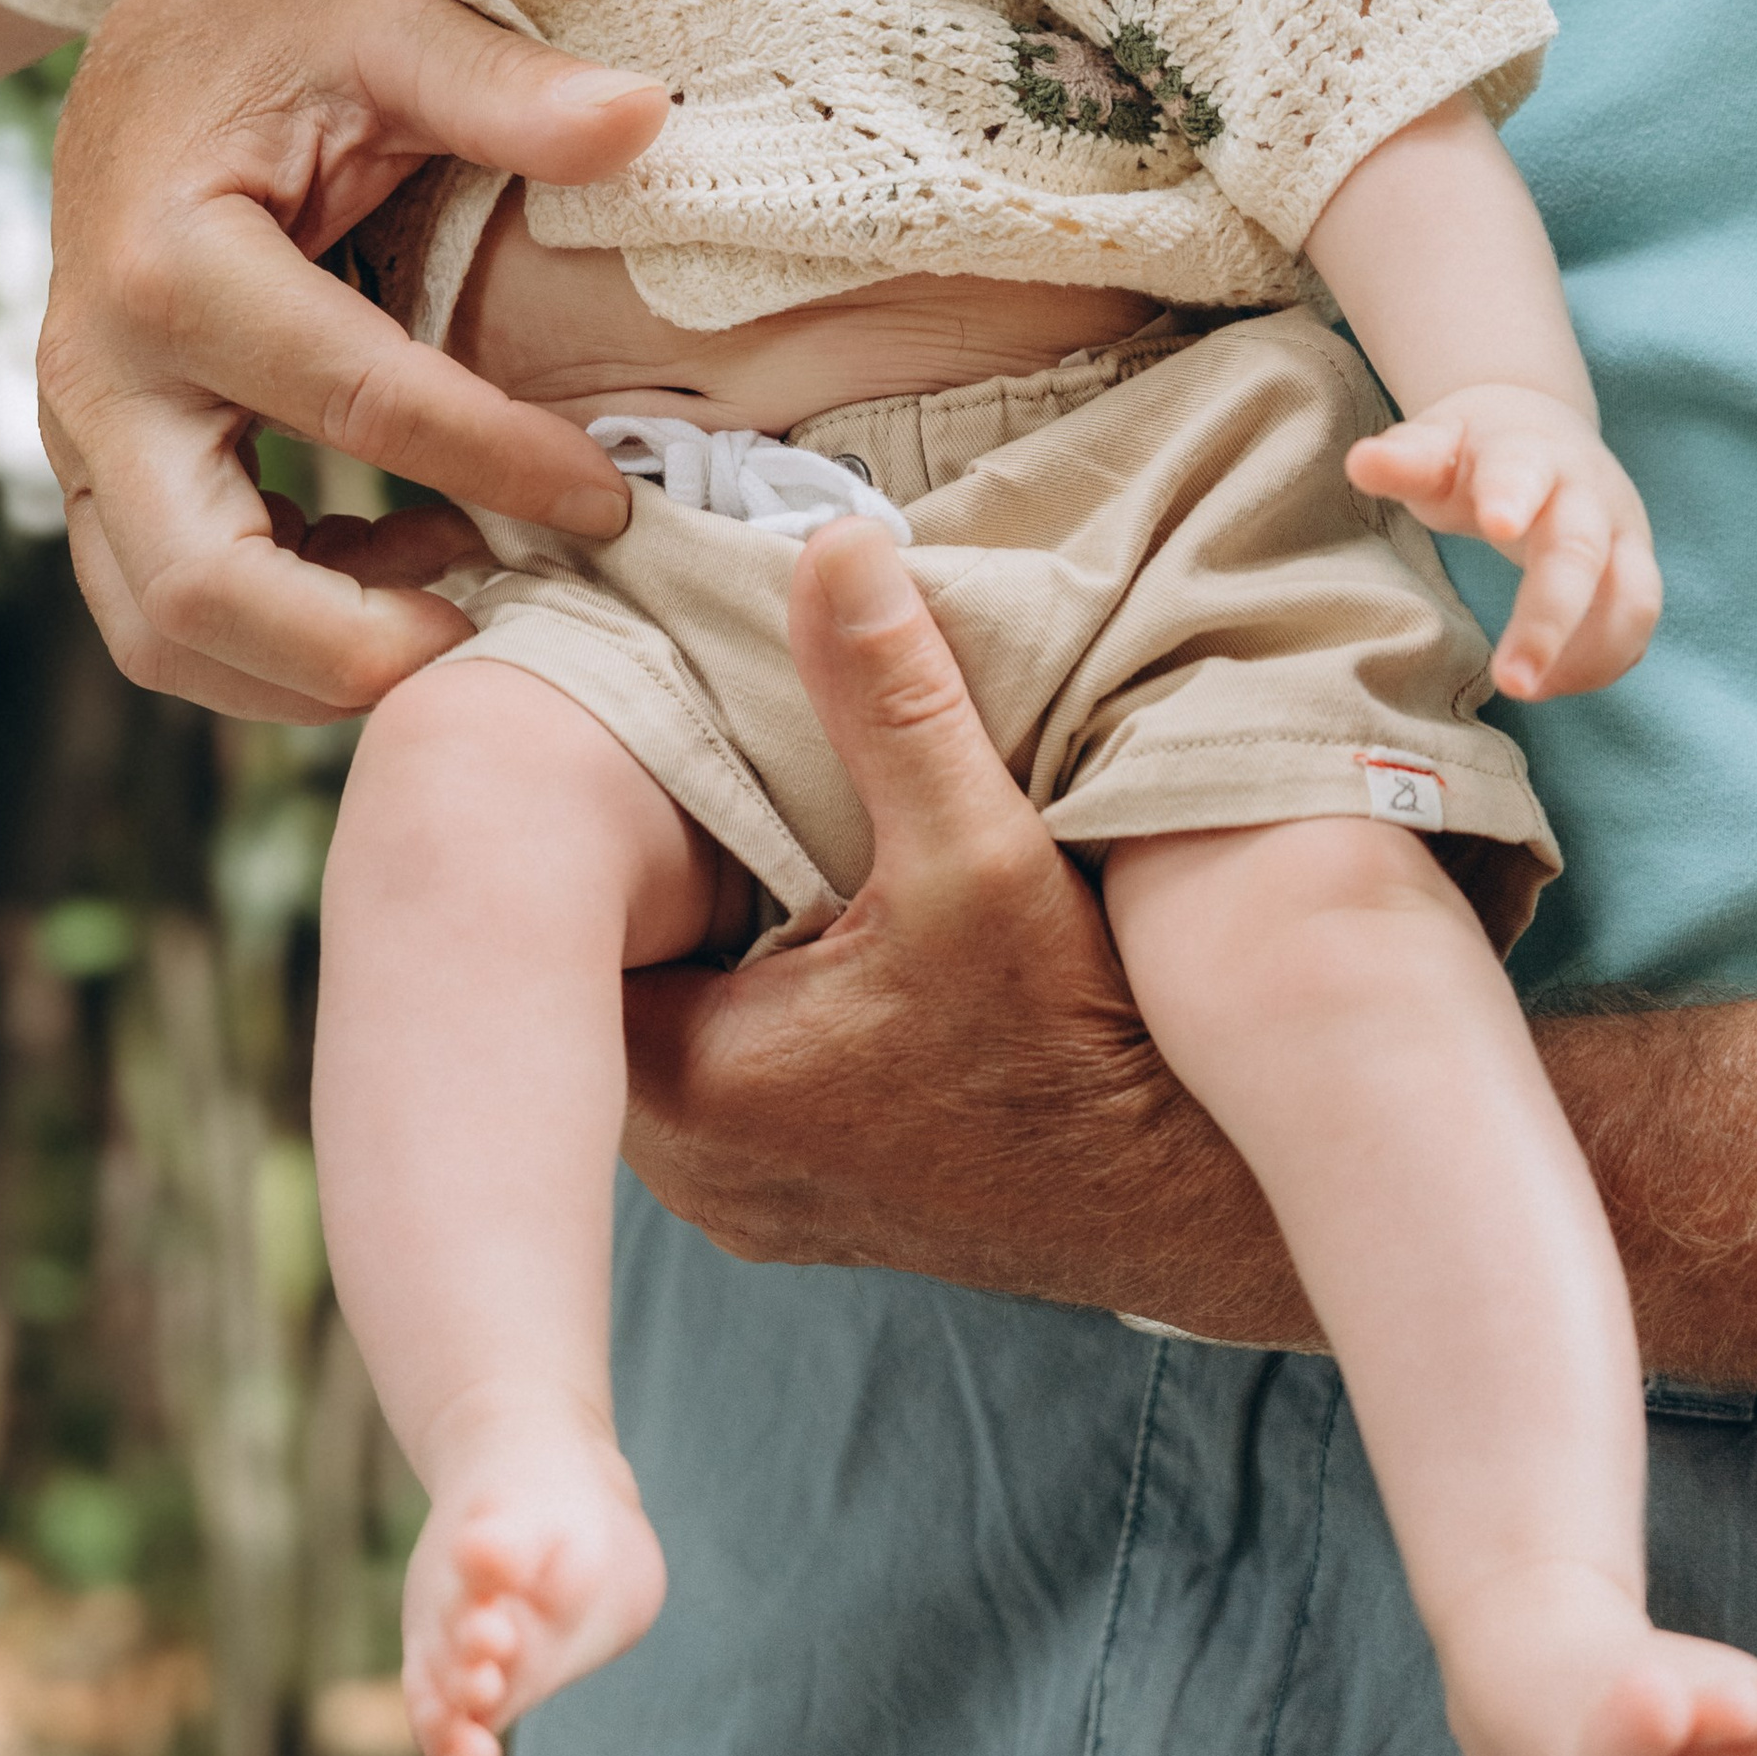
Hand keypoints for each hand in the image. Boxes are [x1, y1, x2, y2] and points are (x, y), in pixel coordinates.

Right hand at [39, 0, 669, 721]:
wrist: (142, 55)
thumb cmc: (275, 40)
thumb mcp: (384, 27)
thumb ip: (505, 84)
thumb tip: (644, 117)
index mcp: (169, 264)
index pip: (354, 408)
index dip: (497, 465)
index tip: (611, 498)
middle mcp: (97, 373)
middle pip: (199, 588)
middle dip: (356, 650)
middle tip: (501, 632)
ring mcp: (80, 439)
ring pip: (161, 632)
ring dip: (310, 665)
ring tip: (457, 603)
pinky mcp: (99, 476)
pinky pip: (164, 612)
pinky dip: (282, 637)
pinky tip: (405, 562)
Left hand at [620, 519, 1320, 1337]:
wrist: (1190, 1207)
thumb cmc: (1086, 1056)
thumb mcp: (984, 856)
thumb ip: (893, 703)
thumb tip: (833, 548)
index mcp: (694, 1087)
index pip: (566, 935)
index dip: (599, 834)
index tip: (628, 751)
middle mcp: (695, 1168)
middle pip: (615, 982)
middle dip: (653, 885)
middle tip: (686, 780)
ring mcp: (748, 1199)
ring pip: (670, 1035)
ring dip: (705, 950)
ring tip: (749, 851)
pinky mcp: (804, 1207)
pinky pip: (728, 1087)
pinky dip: (752, 1011)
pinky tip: (810, 943)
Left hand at [1347, 380, 1660, 700]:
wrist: (1542, 428)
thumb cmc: (1474, 450)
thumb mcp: (1435, 444)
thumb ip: (1404, 460)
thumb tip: (1360, 462)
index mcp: (1526, 453)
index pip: (1523, 470)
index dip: (1511, 495)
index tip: (1497, 523)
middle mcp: (1586, 492)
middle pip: (1581, 555)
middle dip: (1550, 620)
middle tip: (1513, 683)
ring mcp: (1621, 532)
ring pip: (1633, 596)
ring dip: (1590, 654)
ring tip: (1529, 691)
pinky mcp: (1636, 568)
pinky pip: (1636, 625)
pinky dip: (1603, 662)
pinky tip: (1554, 683)